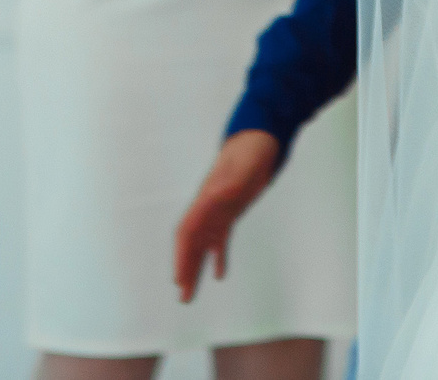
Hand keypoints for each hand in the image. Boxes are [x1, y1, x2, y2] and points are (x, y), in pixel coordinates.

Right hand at [172, 129, 281, 302]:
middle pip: (191, 244)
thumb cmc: (249, 151)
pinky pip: (220, 240)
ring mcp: (218, 211)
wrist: (259, 140)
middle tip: (183, 296)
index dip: (182, 255)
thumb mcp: (241, 167)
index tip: (178, 277)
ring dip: (197, 269)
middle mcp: (208, 208)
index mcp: (206, 199)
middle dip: (186, 269)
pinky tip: (219, 274)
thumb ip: (228, 183)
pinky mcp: (230, 213)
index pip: (187, 232)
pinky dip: (218, 257)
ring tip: (190, 294)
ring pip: (202, 246)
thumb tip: (216, 197)